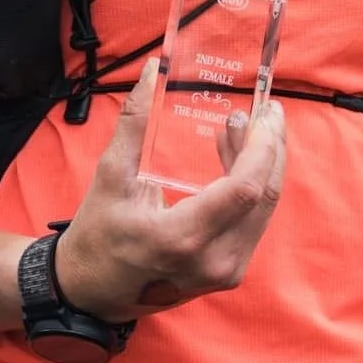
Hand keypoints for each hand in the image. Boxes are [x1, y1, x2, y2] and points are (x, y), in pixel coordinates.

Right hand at [52, 62, 287, 321]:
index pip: (245, 190)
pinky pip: (253, 222)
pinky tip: (235, 155)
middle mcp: (213, 261)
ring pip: (263, 208)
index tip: (266, 112)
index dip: (263, 147)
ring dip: (262, 163)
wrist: (91, 292)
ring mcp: (224, 272)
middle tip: (265, 110)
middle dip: (270, 147)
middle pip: (264, 196)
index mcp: (182, 238)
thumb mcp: (110, 175)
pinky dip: (252, 184)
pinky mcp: (229, 273)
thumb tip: (153, 71)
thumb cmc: (98, 234)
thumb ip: (135, 121)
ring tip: (242, 126)